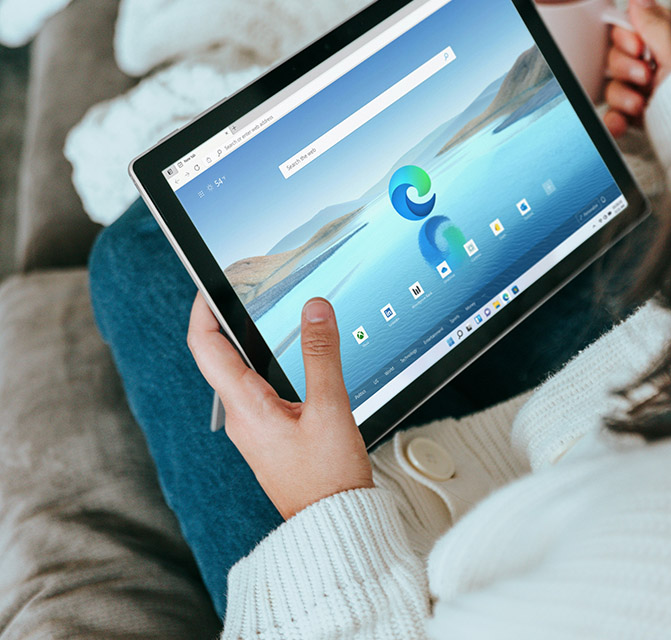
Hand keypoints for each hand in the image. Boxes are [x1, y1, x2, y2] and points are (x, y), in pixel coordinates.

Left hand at [187, 294, 373, 518]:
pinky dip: (262, 362)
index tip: (207, 284)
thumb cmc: (328, 477)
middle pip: (218, 356)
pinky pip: (255, 388)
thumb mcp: (330, 408)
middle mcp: (242, 416)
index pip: (206, 347)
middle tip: (241, 288)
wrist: (333, 521)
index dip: (201, 311)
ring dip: (244, 340)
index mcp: (246, 407)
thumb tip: (314, 309)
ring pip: (239, 372)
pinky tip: (285, 356)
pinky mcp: (268, 433)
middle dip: (224, 318)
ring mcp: (253, 426)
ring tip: (261, 311)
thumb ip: (322, 354)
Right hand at [604, 0, 670, 137]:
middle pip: (617, 58)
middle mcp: (658, 67)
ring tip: (638, 103)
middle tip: (644, 76)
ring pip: (614, 87)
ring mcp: (648, 93)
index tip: (638, 48)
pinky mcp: (640, 118)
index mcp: (669, 45)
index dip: (627, 38)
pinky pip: (614, 114)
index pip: (632, 30)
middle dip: (624, 69)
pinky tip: (620, 121)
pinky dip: (613, 119)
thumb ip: (656, 24)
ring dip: (620, 96)